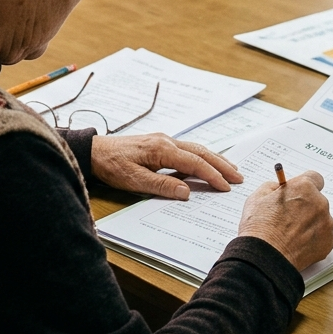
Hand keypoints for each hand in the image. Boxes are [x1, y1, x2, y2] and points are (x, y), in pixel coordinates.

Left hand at [90, 133, 243, 199]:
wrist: (93, 152)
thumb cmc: (111, 165)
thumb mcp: (134, 180)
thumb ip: (162, 186)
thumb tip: (187, 192)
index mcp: (162, 149)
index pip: (195, 163)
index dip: (213, 175)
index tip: (227, 187)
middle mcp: (166, 141)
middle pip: (201, 152)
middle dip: (222, 165)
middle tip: (239, 177)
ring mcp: (164, 141)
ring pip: (196, 149)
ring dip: (214, 160)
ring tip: (230, 170)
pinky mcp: (159, 144)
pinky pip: (186, 150)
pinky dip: (201, 158)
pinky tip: (205, 166)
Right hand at [238, 171, 332, 271]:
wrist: (265, 257)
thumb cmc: (259, 228)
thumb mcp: (257, 197)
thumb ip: (273, 188)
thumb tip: (279, 188)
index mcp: (303, 188)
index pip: (314, 177)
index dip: (305, 185)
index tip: (299, 192)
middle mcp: (319, 203)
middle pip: (316, 200)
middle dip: (305, 206)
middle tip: (289, 217)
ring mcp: (326, 223)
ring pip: (320, 218)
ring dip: (310, 223)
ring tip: (291, 234)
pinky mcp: (329, 241)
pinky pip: (323, 236)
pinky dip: (313, 239)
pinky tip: (297, 244)